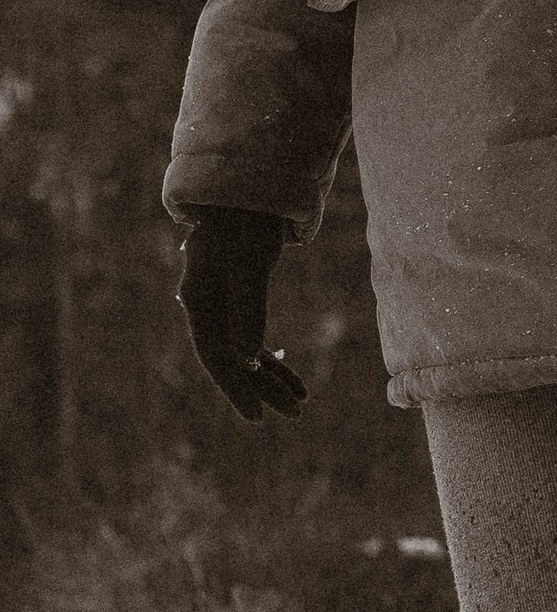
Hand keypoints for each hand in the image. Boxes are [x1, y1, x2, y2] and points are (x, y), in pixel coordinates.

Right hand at [176, 210, 305, 423]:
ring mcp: (221, 306)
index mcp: (199, 301)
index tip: (259, 418)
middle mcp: (206, 308)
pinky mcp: (238, 301)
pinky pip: (251, 339)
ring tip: (300, 403)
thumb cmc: (248, 224)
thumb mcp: (250, 265)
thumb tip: (248, 358)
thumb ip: (248, 309)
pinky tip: (292, 378)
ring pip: (243, 353)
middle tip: (296, 414)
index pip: (216, 356)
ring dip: (270, 378)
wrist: (249, 193)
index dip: (236, 388)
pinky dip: (271, 359)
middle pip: (232, 359)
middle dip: (262, 388)